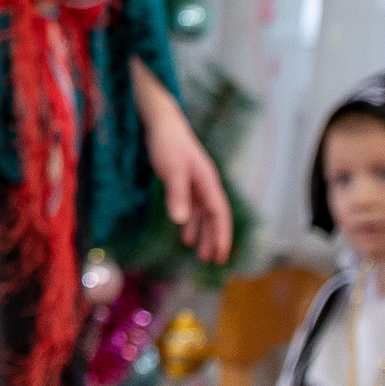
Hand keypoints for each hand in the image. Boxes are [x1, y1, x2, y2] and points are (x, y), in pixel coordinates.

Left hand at [134, 59, 232, 263]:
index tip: (221, 255)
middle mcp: (206, 185)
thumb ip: (177, 194)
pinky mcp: (184, 181)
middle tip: (214, 261)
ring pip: (204, 214)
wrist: (162, 124)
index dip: (222, 235)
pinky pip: (192, 207)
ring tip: (199, 254)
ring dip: (202, 233)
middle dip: (215, 239)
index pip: (219, 214)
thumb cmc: (168, 145)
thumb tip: (181, 221)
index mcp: (208, 183)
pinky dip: (190, 221)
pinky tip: (184, 234)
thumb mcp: (172, 170)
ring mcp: (196, 183)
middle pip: (215, 217)